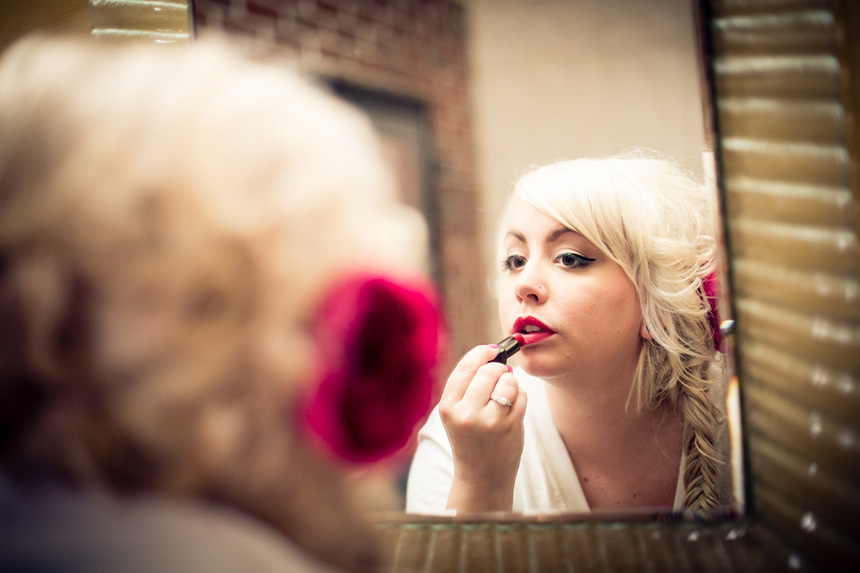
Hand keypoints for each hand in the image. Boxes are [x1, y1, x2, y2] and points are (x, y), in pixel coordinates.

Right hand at [439, 344, 526, 512]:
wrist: (481, 477)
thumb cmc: (471, 439)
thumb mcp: (457, 413)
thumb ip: (468, 385)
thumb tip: (494, 353)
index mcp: (448, 406)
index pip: (466, 367)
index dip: (481, 353)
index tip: (491, 350)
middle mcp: (466, 414)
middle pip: (489, 371)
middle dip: (499, 368)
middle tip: (501, 375)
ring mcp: (490, 422)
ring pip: (509, 381)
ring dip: (512, 383)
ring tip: (506, 396)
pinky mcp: (510, 428)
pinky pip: (522, 396)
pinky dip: (521, 397)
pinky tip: (513, 409)